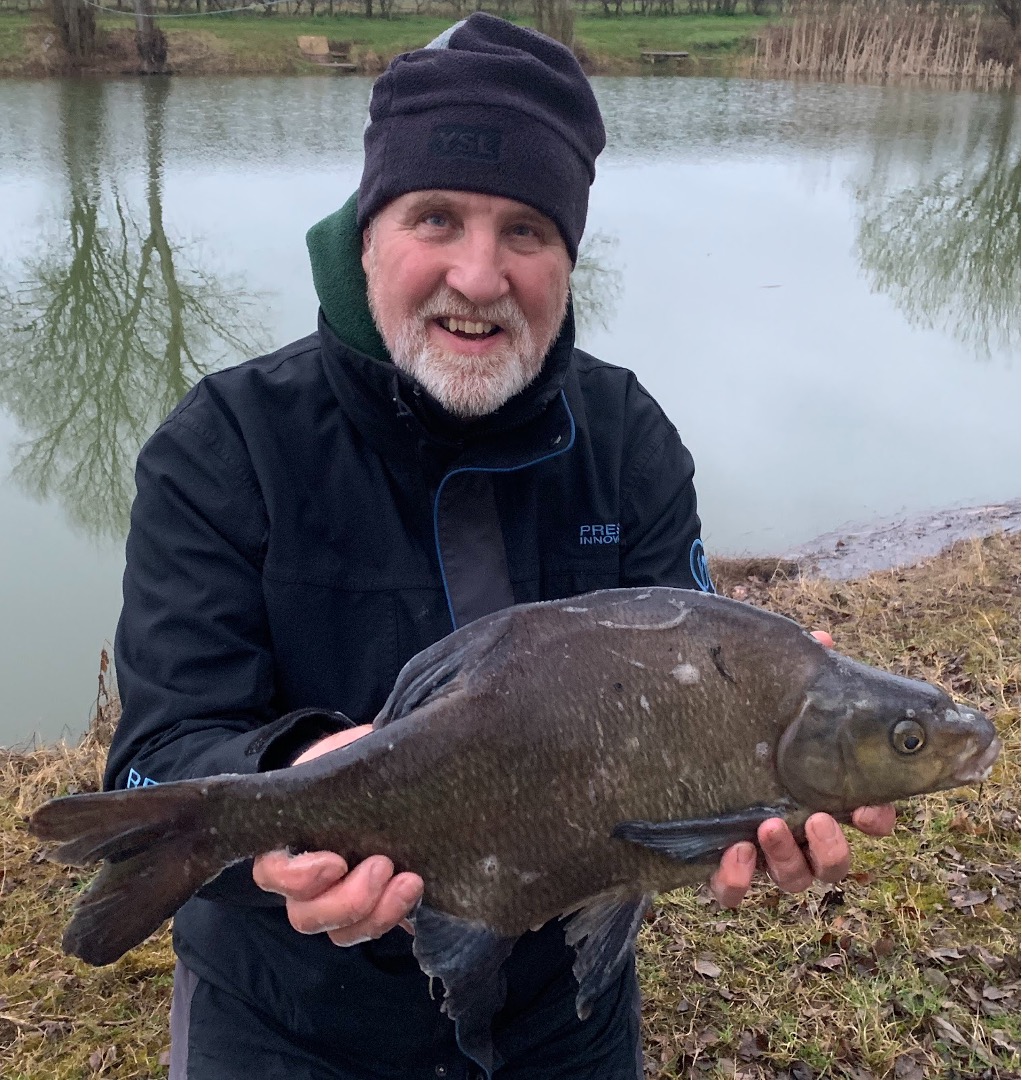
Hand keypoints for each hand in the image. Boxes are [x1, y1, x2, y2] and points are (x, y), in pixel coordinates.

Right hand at [253, 725, 423, 944]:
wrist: (378, 773)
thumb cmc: (350, 761)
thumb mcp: (337, 754)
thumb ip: (340, 759)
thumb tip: (370, 746)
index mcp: (288, 842)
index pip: (274, 875)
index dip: (299, 878)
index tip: (335, 860)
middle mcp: (309, 882)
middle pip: (307, 917)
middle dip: (348, 900)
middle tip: (383, 865)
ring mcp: (342, 899)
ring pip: (343, 932)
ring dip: (378, 915)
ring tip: (412, 881)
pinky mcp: (378, 906)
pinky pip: (380, 929)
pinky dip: (400, 919)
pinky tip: (421, 895)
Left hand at [709, 629, 895, 906]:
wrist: (669, 739)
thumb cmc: (735, 720)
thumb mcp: (762, 694)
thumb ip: (794, 672)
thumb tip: (820, 641)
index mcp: (817, 791)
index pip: (865, 815)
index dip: (874, 819)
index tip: (869, 810)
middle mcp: (794, 828)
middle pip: (834, 860)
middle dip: (832, 847)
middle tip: (818, 819)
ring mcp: (758, 852)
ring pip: (792, 878)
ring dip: (787, 860)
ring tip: (768, 826)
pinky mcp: (719, 865)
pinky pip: (733, 892)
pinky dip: (737, 881)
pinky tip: (732, 854)